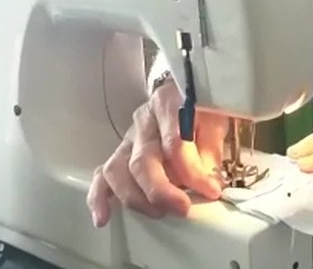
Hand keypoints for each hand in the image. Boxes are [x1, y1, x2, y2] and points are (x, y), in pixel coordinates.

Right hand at [86, 81, 228, 226]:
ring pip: (117, 171)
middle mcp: (143, 122)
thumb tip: (210, 185)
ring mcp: (127, 139)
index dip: (193, 172)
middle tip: (182, 208)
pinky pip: (101, 176)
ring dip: (136, 197)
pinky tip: (104, 217)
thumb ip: (211, 151)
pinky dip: (99, 198)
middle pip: (142, 160)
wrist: (181, 96)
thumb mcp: (214, 120)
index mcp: (167, 105)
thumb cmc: (198, 110)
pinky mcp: (118, 155)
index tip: (211, 191)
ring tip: (157, 213)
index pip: (174, 143)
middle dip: (161, 190)